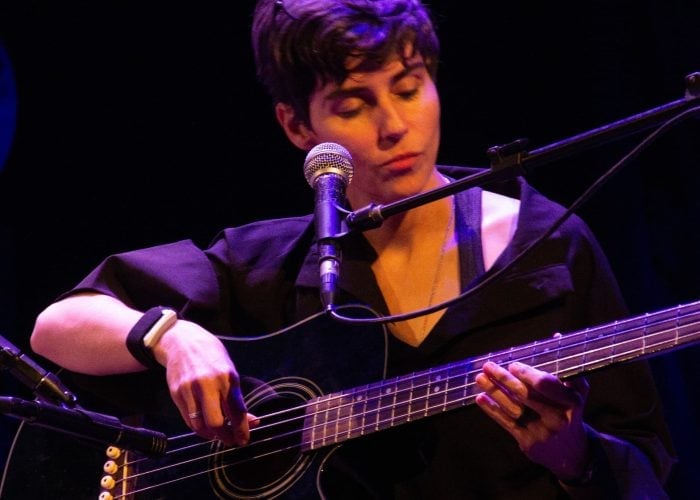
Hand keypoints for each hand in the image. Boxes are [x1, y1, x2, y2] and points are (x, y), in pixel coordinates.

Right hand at [151, 320, 254, 445]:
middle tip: (232, 441)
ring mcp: (189, 389)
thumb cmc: (212, 357)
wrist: (183, 342)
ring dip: (211, 436)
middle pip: (216, 423)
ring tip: (219, 435)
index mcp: (227, 377)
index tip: (244, 440)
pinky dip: (198, 428)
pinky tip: (205, 427)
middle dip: (226, 437)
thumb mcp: (230, 372)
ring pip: (200, 425)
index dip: (242, 429)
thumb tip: (251, 421)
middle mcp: (207, 384)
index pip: (236, 411)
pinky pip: (188, 420)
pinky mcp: (176, 394)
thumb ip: (237, 398)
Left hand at [475, 360, 590, 480]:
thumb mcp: (577, 391)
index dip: (526, 374)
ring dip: (494, 391)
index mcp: (570, 402)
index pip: (545, 385)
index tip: (512, 365)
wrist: (572, 453)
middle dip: (504, 379)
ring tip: (480, 378)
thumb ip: (566, 366)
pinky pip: (507, 423)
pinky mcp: (528, 443)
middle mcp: (557, 418)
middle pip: (525, 395)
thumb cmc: (570, 412)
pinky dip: (492, 410)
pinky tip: (481, 398)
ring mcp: (542, 432)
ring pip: (513, 408)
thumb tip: (556, 336)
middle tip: (488, 365)